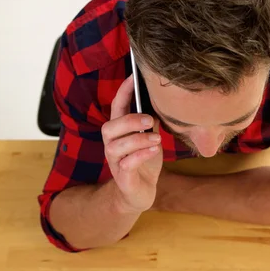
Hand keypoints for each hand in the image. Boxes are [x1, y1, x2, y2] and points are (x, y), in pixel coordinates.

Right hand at [102, 75, 162, 212]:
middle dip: (129, 120)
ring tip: (157, 139)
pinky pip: (126, 165)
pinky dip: (140, 156)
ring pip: (116, 146)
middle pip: (109, 127)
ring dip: (138, 139)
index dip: (122, 92)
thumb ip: (150, 122)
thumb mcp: (150, 139)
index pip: (116, 108)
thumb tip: (160, 102)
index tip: (132, 76)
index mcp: (119, 133)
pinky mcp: (123, 178)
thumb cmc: (144, 163)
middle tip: (149, 119)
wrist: (140, 194)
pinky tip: (154, 151)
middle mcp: (112, 145)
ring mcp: (115, 162)